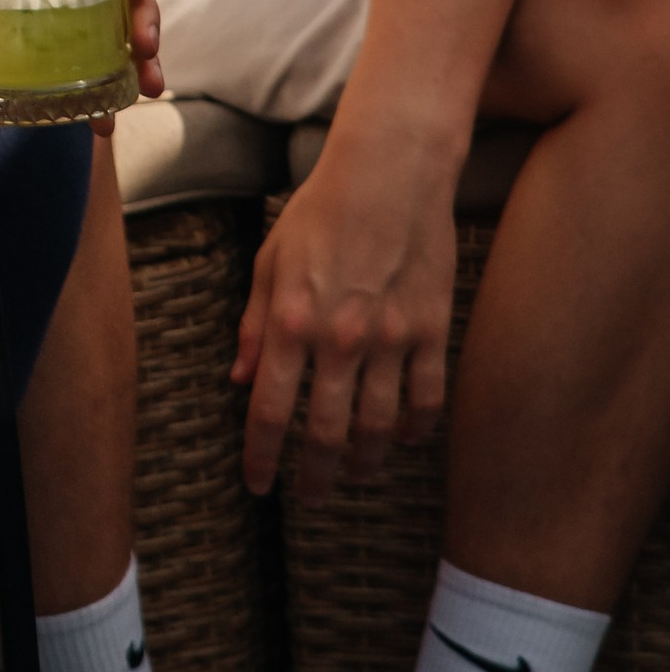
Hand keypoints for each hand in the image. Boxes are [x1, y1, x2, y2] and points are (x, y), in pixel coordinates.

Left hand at [235, 126, 456, 498]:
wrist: (389, 172)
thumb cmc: (321, 211)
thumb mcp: (270, 261)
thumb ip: (255, 325)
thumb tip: (241, 380)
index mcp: (291, 322)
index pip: (271, 411)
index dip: (262, 458)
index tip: (258, 485)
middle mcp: (339, 339)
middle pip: (326, 433)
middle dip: (313, 477)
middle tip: (309, 499)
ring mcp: (390, 338)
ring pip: (379, 427)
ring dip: (365, 463)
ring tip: (355, 478)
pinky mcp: (430, 330)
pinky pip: (426, 399)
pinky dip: (417, 430)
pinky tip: (406, 441)